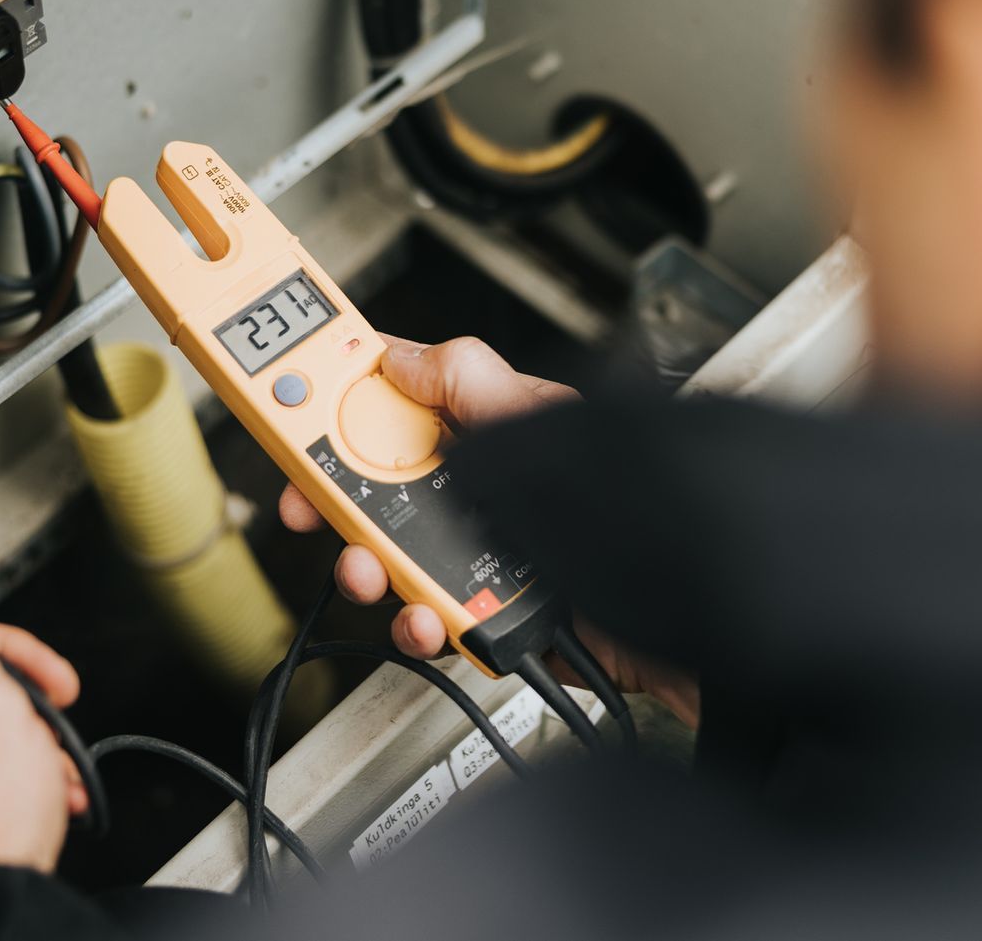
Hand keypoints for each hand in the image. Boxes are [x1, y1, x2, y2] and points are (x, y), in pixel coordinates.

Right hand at [278, 336, 700, 727]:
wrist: (692, 608)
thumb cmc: (639, 497)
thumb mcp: (543, 417)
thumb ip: (470, 379)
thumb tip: (398, 356)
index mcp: (482, 432)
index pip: (389, 410)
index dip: (333, 412)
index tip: (289, 421)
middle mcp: (477, 493)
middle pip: (373, 493)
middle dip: (335, 503)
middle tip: (317, 509)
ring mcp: (482, 558)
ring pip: (393, 564)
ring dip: (370, 570)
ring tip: (374, 572)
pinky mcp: (494, 619)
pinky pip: (435, 624)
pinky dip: (422, 625)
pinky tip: (432, 618)